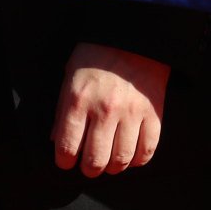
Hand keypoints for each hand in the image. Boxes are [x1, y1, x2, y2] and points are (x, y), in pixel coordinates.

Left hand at [51, 42, 168, 176]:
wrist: (133, 39)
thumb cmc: (95, 58)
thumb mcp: (68, 78)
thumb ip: (62, 111)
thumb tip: (56, 139)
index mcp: (78, 101)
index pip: (68, 145)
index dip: (64, 161)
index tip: (65, 162)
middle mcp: (104, 111)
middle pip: (96, 159)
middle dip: (88, 170)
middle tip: (87, 168)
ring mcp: (131, 114)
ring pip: (122, 159)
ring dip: (113, 168)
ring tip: (108, 165)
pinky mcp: (154, 114)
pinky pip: (148, 149)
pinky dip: (138, 160)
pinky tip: (130, 157)